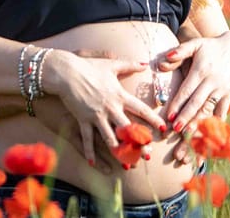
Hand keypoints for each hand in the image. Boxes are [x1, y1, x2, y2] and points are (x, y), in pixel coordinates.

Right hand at [42, 50, 165, 166]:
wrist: (67, 72)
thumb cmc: (89, 67)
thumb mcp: (111, 64)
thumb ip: (129, 65)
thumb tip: (145, 64)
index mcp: (119, 95)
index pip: (140, 109)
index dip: (152, 119)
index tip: (163, 128)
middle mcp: (110, 108)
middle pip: (128, 129)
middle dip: (139, 143)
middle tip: (148, 155)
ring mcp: (96, 115)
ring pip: (110, 138)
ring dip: (119, 152)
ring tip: (127, 165)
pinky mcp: (83, 120)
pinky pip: (87, 139)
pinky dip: (90, 152)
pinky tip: (93, 163)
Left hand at [159, 30, 229, 135]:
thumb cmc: (211, 47)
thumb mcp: (196, 44)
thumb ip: (180, 51)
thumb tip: (164, 59)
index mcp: (201, 70)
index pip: (187, 90)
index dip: (178, 104)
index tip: (169, 116)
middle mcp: (212, 81)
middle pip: (197, 103)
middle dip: (186, 117)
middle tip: (175, 130)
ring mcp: (222, 89)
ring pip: (208, 109)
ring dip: (198, 124)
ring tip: (188, 136)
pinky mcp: (229, 94)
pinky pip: (222, 111)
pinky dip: (215, 124)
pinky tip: (208, 136)